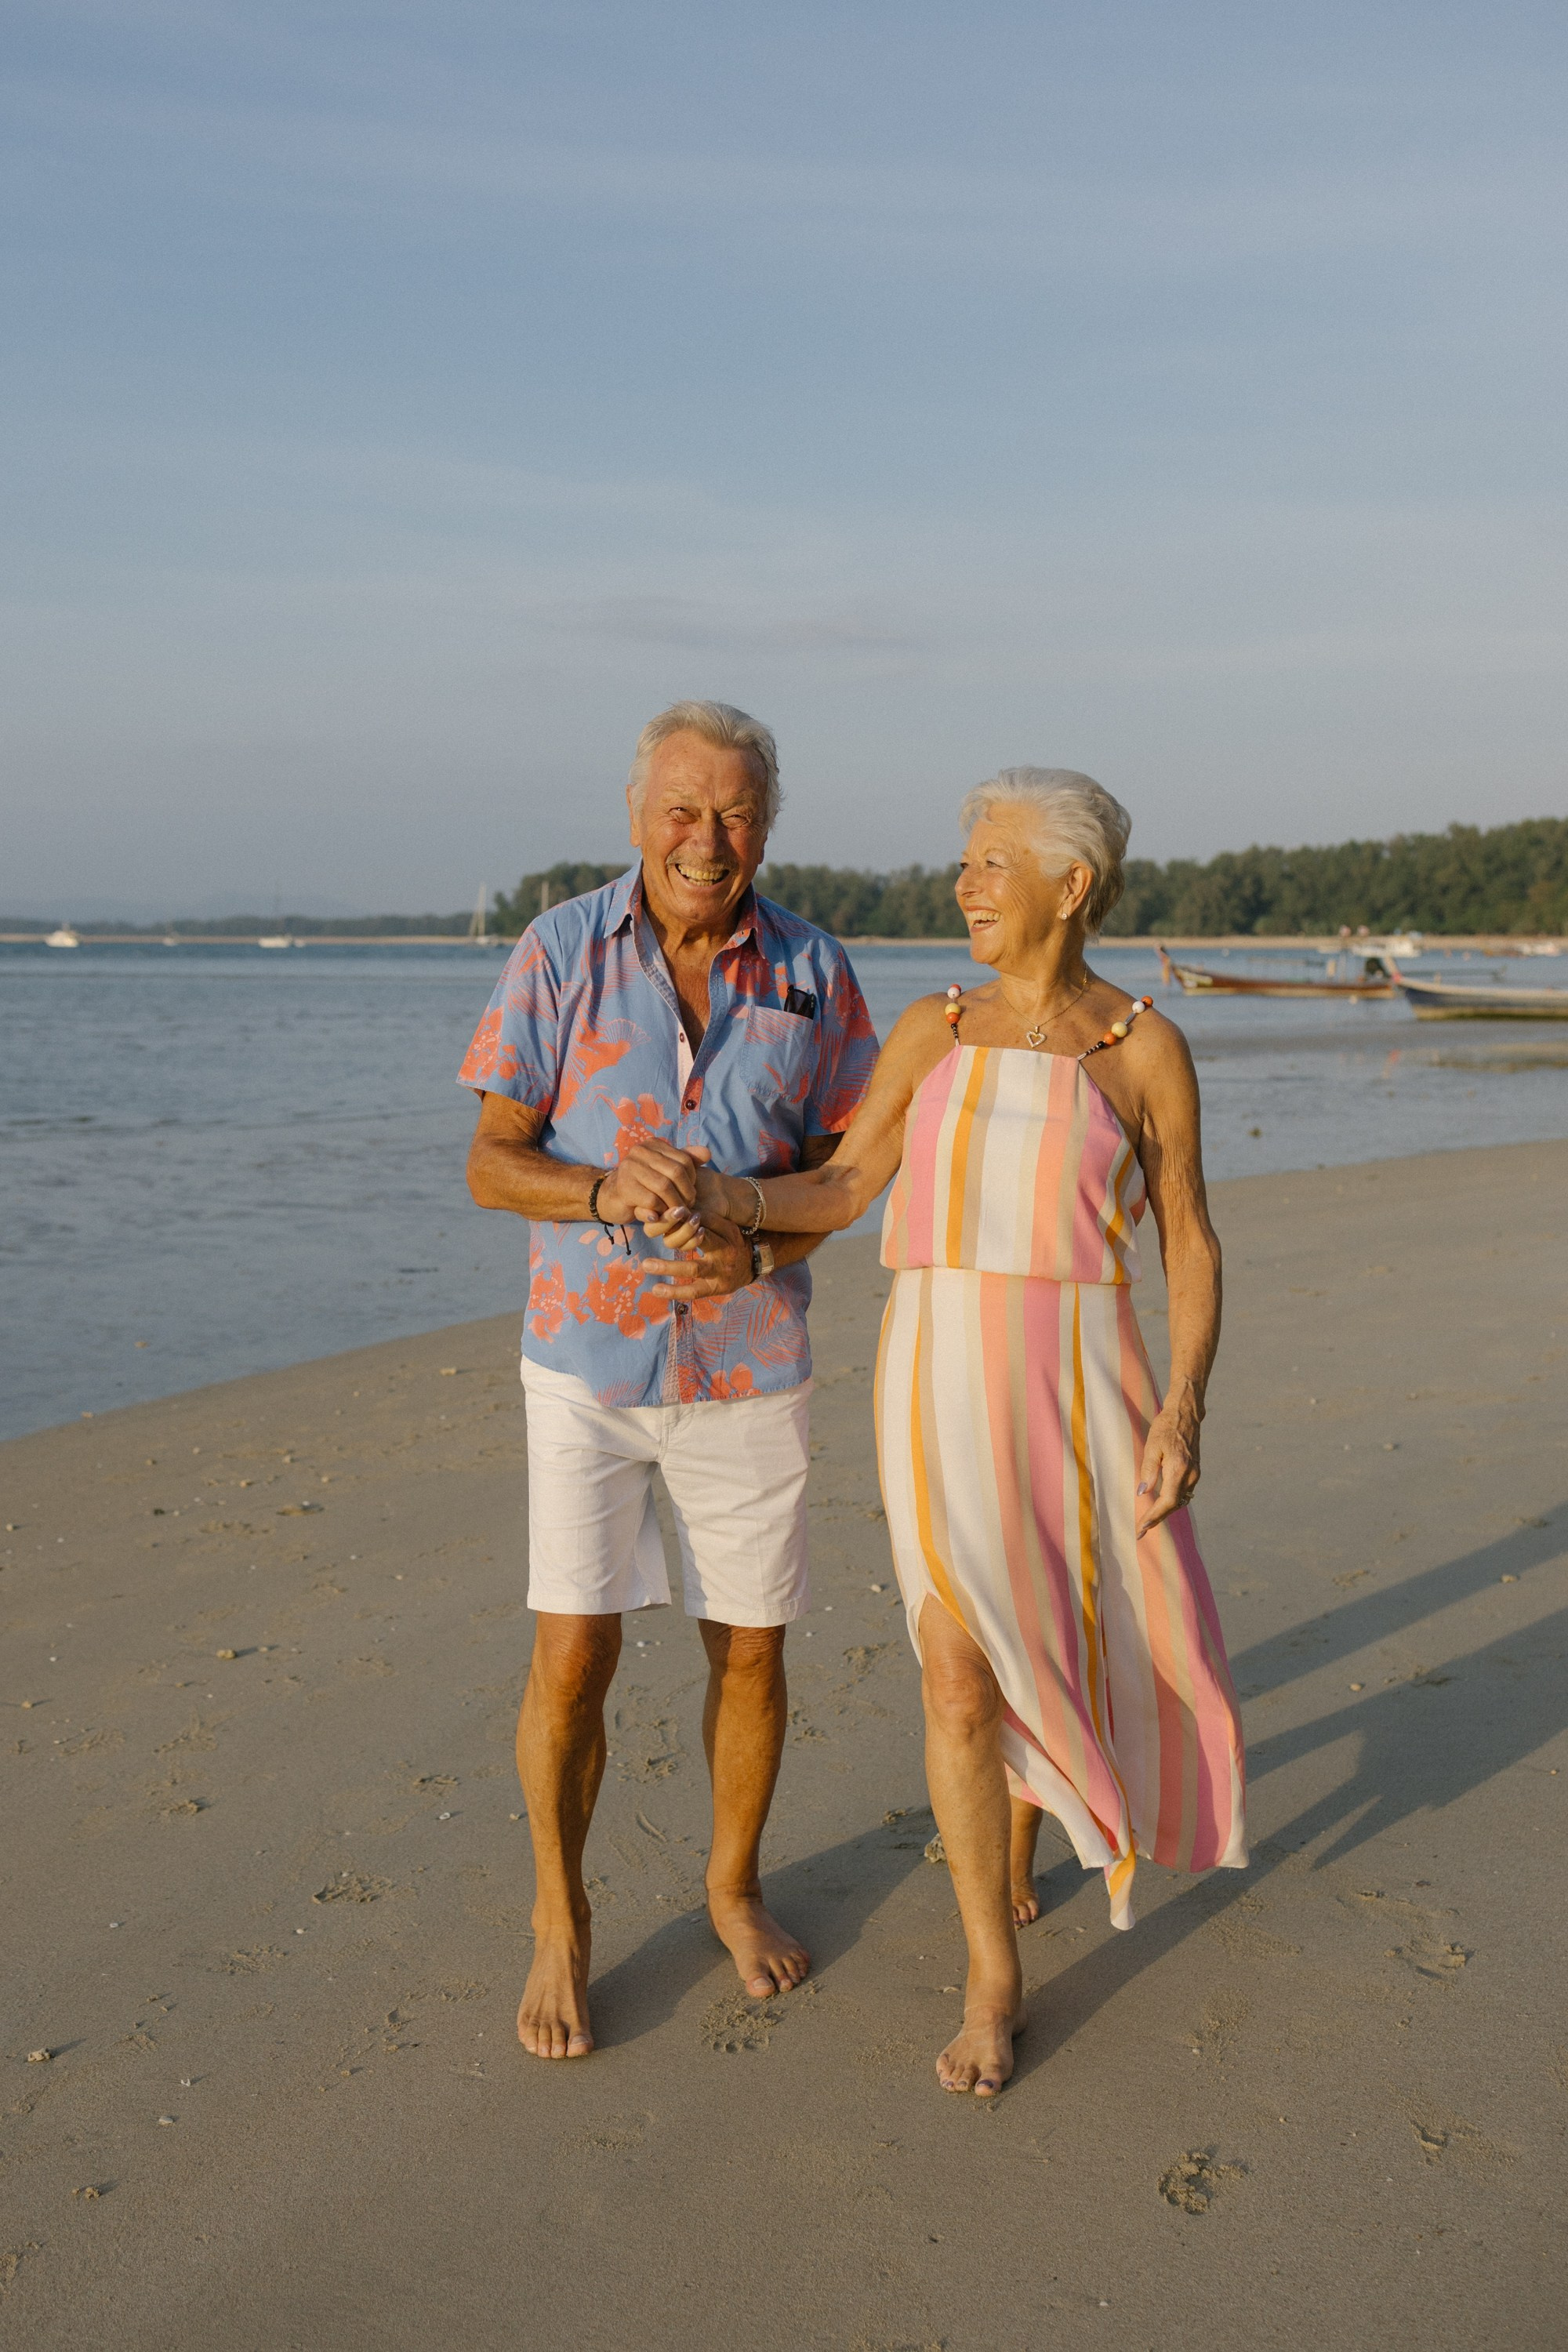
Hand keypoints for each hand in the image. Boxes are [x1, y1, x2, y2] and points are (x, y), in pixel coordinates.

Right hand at [596, 1141, 703, 1224]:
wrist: (612, 1198)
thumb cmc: (643, 1185)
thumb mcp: (665, 1171)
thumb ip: (686, 1161)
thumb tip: (707, 1153)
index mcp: (652, 1145)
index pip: (684, 1159)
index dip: (692, 1179)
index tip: (690, 1193)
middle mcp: (640, 1151)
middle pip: (676, 1172)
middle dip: (686, 1193)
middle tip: (687, 1206)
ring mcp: (630, 1168)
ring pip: (664, 1187)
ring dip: (674, 1204)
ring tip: (676, 1213)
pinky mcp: (624, 1187)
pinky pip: (652, 1200)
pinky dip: (660, 1211)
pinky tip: (659, 1215)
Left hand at [645, 1213, 753, 1304]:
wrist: (754, 1265)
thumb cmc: (735, 1242)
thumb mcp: (728, 1228)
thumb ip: (709, 1220)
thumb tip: (683, 1212)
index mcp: (726, 1237)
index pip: (704, 1227)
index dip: (684, 1222)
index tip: (667, 1216)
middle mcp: (723, 1256)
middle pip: (697, 1244)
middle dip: (674, 1239)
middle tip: (652, 1228)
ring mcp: (718, 1274)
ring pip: (692, 1270)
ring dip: (668, 1267)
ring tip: (646, 1264)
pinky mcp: (713, 1289)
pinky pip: (692, 1292)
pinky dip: (673, 1292)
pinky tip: (655, 1290)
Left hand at [1135, 1397, 1200, 1538]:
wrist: (1186, 1414)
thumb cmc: (1165, 1427)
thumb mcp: (1152, 1446)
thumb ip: (1148, 1470)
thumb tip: (1143, 1493)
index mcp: (1178, 1469)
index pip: (1168, 1501)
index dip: (1155, 1516)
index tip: (1142, 1527)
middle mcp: (1190, 1474)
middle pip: (1175, 1505)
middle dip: (1158, 1519)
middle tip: (1141, 1531)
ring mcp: (1195, 1473)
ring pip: (1180, 1500)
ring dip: (1165, 1512)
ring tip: (1148, 1522)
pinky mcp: (1195, 1471)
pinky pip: (1183, 1492)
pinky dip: (1171, 1501)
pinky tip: (1160, 1505)